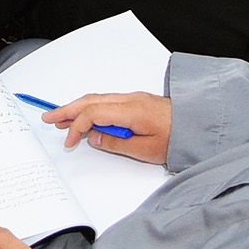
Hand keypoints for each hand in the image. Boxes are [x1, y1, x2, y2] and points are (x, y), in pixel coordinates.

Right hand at [42, 92, 170, 162]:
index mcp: (131, 110)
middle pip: (90, 101)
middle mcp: (129, 99)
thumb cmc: (178, 138)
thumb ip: (118, 143)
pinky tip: (86, 116)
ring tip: (62, 118)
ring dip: (78, 108)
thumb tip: (95, 138)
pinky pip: (107, 101)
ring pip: (97, 99)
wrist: (199, 125)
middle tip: (49, 117)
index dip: (77, 127)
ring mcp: (133, 98)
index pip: (93, 114)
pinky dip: (91, 107)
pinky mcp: (137, 102)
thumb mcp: (147, 150)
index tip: (71, 141)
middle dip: (67, 109)